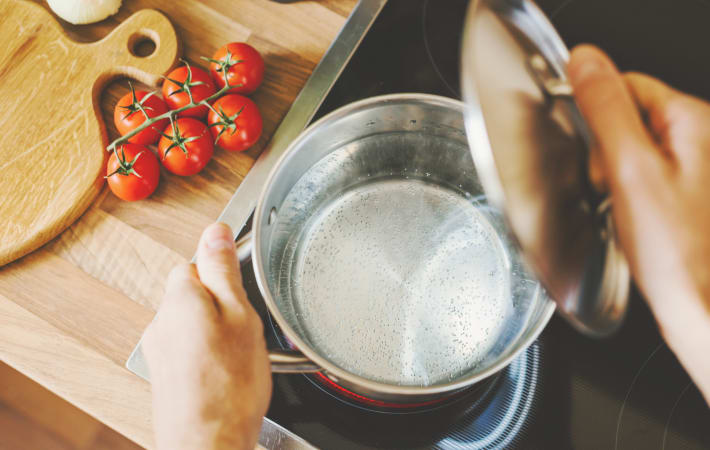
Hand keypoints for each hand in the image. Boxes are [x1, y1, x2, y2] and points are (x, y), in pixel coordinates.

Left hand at [143, 223, 271, 449]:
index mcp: (180, 297)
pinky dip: (207, 354)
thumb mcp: (240, 315)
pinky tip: (227, 373)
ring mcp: (160, 349)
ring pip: (193, 321)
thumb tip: (214, 231)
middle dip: (221, 303)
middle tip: (248, 327)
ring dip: (215, 330)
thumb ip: (223, 270)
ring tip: (240, 355)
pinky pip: (189, 348)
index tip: (243, 289)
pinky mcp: (165, 374)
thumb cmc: (228, 387)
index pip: (197, 260)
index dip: (225, 273)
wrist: (207, 443)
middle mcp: (161, 320)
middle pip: (194, 292)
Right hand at [568, 45, 709, 401]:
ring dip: (613, 178)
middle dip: (606, 154)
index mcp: (692, 122)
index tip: (597, 154)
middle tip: (613, 189)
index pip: (626, 85)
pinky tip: (631, 218)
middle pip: (626, 119)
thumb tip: (585, 62)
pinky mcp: (683, 195)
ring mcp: (692, 170)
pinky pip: (638, 178)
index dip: (597, 118)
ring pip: (628, 152)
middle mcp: (699, 141)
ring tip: (625, 209)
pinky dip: (625, 195)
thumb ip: (605, 110)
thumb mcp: (629, 171)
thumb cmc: (677, 253)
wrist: (700, 308)